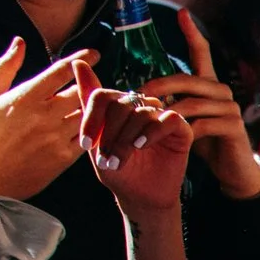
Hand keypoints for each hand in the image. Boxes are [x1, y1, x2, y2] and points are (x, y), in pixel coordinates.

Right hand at [0, 38, 97, 199]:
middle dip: (91, 84)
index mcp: (26, 96)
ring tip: (97, 104)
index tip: (95, 54)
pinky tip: (95, 126)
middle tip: (97, 82)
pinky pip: (89, 138)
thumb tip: (21, 42)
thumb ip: (7, 67)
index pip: (62, 71)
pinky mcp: (64, 157)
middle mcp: (44, 114)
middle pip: (81, 91)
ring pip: (88, 114)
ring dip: (94, 107)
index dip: (82, 59)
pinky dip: (95, 130)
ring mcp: (56, 136)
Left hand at [81, 75, 195, 216]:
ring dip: (126, 139)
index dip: (91, 118)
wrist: (141, 198)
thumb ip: (89, 103)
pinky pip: (167, 118)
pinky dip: (152, 132)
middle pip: (120, 103)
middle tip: (106, 159)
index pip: (102, 96)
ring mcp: (161, 116)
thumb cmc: (119, 172)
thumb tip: (78, 61)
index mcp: (120, 106)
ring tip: (119, 161)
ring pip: (141, 113)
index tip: (86, 144)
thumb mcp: (97, 141)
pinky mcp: (181, 128)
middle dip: (109, 133)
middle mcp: (141, 107)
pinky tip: (142, 146)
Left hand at [140, 10, 259, 199]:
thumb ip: (167, 103)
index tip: (182, 13)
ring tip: (145, 127)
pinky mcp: (234, 127)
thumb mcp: (182, 119)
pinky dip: (183, 133)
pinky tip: (172, 140)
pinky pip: (202, 124)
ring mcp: (230, 108)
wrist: (231, 170)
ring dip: (165, 115)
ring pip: (191, 103)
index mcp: (209, 85)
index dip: (192, 33)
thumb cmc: (204, 143)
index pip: (202, 53)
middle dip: (160, 85)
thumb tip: (140, 91)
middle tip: (137, 95)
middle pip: (188, 79)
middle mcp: (222, 91)